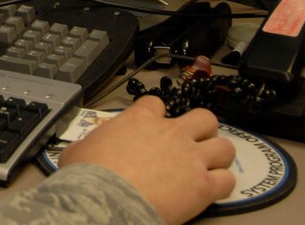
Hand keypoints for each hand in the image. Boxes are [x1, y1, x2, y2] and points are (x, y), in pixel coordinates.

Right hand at [59, 96, 234, 224]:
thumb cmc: (90, 176)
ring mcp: (190, 158)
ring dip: (218, 156)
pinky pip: (227, 180)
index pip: (156, 104)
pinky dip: (222, 185)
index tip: (153, 125)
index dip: (156, 114)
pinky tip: (213, 190)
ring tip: (211, 166)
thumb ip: (88, 145)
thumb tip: (79, 150)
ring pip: (224, 146)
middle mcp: (170, 133)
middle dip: (202, 129)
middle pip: (203, 118)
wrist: (106, 200)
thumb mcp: (78, 150)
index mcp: (139, 120)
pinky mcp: (203, 186)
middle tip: (194, 142)